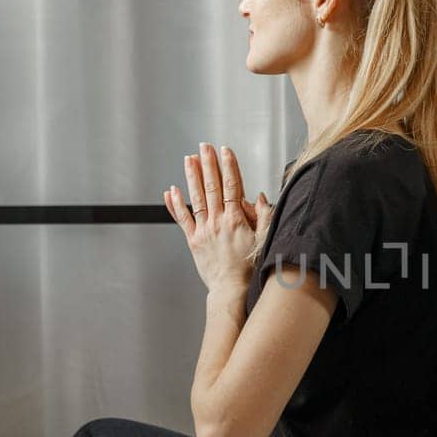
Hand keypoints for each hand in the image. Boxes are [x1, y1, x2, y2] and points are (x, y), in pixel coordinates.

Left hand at [164, 142, 273, 296]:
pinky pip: (182, 219)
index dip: (228, 166)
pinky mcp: (193, 240)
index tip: (225, 151)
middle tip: (205, 146)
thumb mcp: (265, 241)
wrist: (232, 290)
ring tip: (190, 159)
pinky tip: (171, 191)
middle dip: (209, 163)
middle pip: (212, 186)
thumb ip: (265, 217)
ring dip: (192, 176)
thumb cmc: (250, 268)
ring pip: (197, 198)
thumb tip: (260, 197)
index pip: (232, 185)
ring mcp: (204, 230)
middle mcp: (218, 222)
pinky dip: (176, 204)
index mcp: (236, 220)